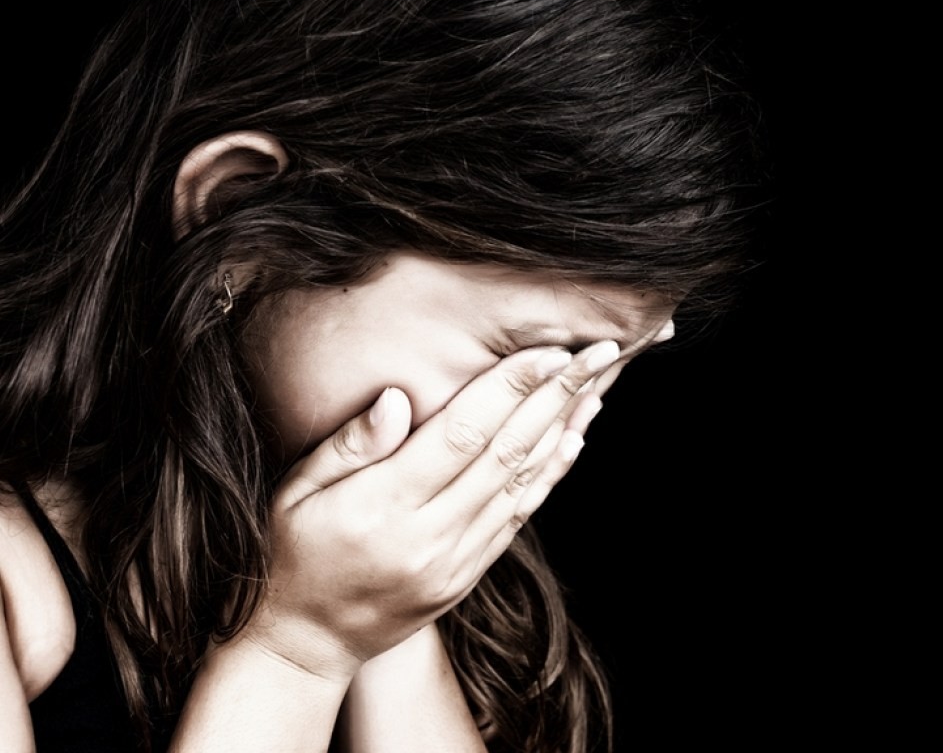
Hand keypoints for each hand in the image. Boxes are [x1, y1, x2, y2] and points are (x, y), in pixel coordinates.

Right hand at [240, 341, 621, 682]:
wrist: (308, 643)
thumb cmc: (293, 554)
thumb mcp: (296, 493)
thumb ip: (349, 445)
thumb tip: (398, 398)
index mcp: (385, 506)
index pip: (462, 434)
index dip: (510, 388)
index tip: (550, 350)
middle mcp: (430, 535)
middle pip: (507, 453)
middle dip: (556, 397)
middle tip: (598, 354)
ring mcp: (455, 561)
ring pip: (523, 484)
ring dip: (565, 431)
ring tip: (597, 388)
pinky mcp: (467, 575)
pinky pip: (519, 518)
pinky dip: (550, 476)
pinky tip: (572, 440)